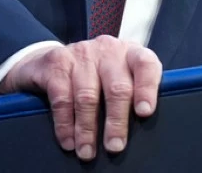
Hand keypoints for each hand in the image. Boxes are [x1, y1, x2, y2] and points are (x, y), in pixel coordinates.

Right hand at [0, 35, 161, 160]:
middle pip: (117, 87)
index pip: (145, 64)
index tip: (145, 112)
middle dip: (116, 121)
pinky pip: (62, 97)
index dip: (147, 88)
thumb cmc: (97, 75)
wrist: (54, 61)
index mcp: (130, 53)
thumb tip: (142, 128)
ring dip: (87, 129)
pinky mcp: (57, 61)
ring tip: (87, 151)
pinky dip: (65, 123)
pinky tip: (68, 139)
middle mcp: (108, 50)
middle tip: (115, 146)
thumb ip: (133, 94)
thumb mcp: (120, 77)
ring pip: (88, 96)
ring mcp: (82, 53)